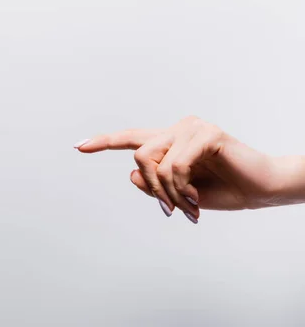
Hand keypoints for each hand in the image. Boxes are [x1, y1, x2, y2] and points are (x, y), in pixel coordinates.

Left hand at [75, 116, 283, 222]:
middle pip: (139, 156)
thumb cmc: (221, 190)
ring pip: (155, 162)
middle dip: (153, 189)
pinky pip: (175, 165)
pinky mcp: (206, 133)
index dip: (103, 142)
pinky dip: (181, 187)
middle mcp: (176, 129)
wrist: (259, 191)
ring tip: (189, 206)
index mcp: (168, 142)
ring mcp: (191, 128)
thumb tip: (131, 174)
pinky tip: (196, 197)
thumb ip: (153, 184)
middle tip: (172, 209)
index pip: (130, 139)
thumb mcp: (178, 195)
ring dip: (168, 192)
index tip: (77, 146)